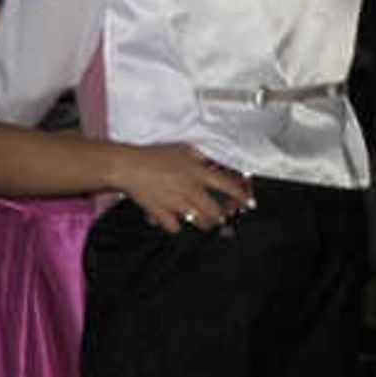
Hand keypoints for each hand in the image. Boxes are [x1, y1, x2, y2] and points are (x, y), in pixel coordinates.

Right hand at [110, 140, 255, 235]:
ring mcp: (177, 203)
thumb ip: (201, 157)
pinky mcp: (161, 213)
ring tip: (203, 221)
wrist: (128, 167)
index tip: (247, 202)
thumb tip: (213, 162)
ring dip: (204, 223)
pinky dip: (175, 225)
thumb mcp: (183, 149)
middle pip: (216, 212)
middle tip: (221, 216)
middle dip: (222, 217)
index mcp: (198, 173)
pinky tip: (173, 219)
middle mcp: (191, 190)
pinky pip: (175, 227)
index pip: (228, 186)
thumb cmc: (153, 156)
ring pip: (199, 222)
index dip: (242, 196)